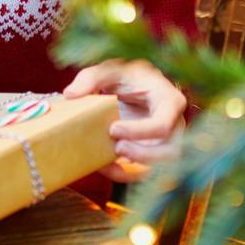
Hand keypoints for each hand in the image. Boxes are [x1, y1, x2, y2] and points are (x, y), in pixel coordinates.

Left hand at [64, 59, 186, 182]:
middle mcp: (173, 125)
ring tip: (109, 160)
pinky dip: (124, 175)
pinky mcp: (151, 155)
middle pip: (170, 151)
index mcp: (169, 101)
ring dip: (135, 167)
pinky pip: (143, 173)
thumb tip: (71, 94)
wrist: (129, 87)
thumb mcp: (109, 70)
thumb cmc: (125, 76)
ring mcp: (165, 142)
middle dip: (143, 155)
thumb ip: (91, 77)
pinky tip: (104, 167)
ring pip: (161, 167)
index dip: (141, 131)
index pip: (164, 123)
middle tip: (116, 147)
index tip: (113, 128)